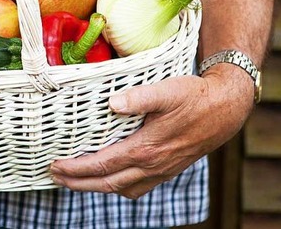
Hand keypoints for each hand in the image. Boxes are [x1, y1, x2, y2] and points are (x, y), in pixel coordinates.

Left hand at [50, 66, 253, 198]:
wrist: (226, 108)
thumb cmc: (194, 97)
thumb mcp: (166, 91)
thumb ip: (138, 97)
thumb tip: (111, 103)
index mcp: (146, 149)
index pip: (102, 164)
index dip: (76, 167)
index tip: (55, 164)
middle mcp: (152, 166)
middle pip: (106, 183)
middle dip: (77, 182)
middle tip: (54, 176)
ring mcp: (160, 171)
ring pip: (121, 188)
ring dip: (95, 187)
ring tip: (75, 179)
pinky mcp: (167, 169)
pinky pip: (137, 188)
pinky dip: (117, 186)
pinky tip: (109, 178)